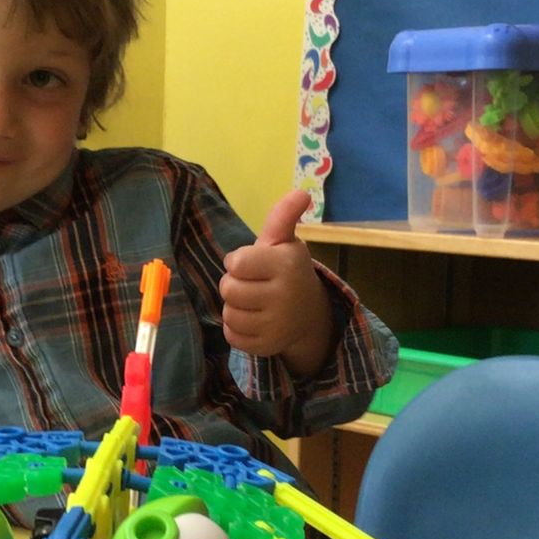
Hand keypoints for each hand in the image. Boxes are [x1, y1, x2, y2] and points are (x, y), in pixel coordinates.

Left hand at [220, 190, 334, 376]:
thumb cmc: (288, 271)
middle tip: (252, 284)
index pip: (235, 263)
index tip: (251, 264)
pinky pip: (232, 335)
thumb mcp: (285, 242)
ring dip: (235, 306)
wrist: (310, 314)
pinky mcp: (268, 346)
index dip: (238, 262)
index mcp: (287, 264)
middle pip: (228, 289)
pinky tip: (254, 319)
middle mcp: (285, 295)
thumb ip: (283, 217)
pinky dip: (237, 328)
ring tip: (253, 301)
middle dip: (234, 284)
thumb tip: (302, 192)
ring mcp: (278, 324)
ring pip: (229, 313)